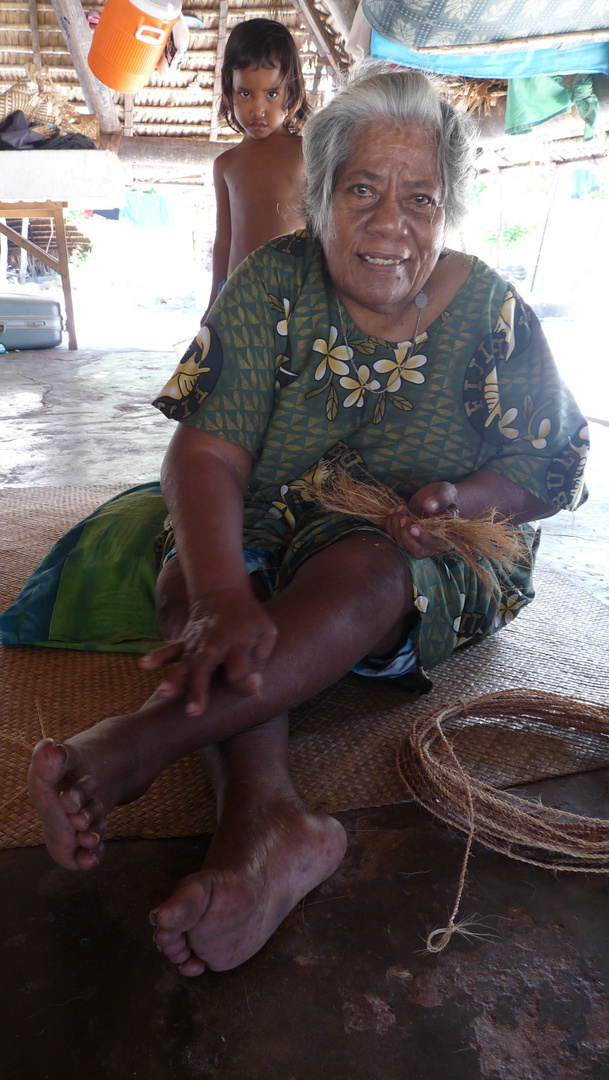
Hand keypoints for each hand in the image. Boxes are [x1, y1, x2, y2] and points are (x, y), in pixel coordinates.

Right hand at [141, 588, 277, 715]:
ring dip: (174, 678)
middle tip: (193, 712)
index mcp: (238, 642)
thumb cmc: (250, 618)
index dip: (245, 683)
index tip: (251, 687)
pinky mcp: (185, 642)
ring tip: (164, 694)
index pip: (239, 670)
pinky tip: (144, 665)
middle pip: (205, 668)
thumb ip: (261, 659)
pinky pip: (170, 650)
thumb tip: (254, 686)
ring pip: (184, 663)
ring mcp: (197, 643)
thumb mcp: (266, 632)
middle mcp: (214, 644)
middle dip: (199, 690)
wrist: (223, 593)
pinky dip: (157, 657)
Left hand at [385, 482, 457, 558]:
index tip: (414, 526)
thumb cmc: (443, 496)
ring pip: (403, 544)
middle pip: (416, 550)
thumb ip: (441, 499)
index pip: (434, 544)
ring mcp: (417, 542)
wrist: (434, 496)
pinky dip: (390, 524)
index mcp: (445, 538)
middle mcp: (431, 545)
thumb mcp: (446, 492)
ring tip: (401, 508)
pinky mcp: (405, 536)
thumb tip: (428, 507)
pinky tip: (394, 510)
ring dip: (397, 527)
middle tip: (404, 516)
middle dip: (406, 533)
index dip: (422, 538)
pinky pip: (394, 536)